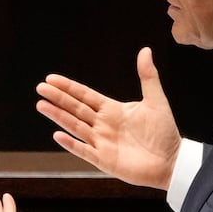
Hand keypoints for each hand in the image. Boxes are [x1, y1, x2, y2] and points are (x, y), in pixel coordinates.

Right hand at [39, 46, 180, 189]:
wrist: (172, 161)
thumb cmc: (165, 132)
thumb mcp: (156, 100)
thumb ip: (148, 76)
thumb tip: (145, 50)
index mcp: (112, 110)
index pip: (85, 96)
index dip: (68, 87)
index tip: (51, 78)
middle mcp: (103, 125)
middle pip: (75, 108)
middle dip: (58, 98)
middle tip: (40, 88)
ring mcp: (102, 143)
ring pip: (75, 127)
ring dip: (58, 117)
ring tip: (41, 105)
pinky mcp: (104, 160)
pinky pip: (84, 150)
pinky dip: (71, 144)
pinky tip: (57, 135)